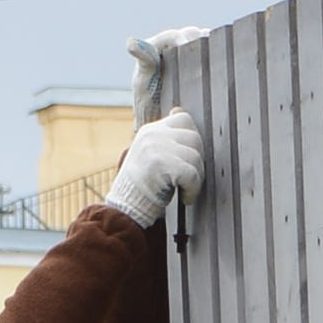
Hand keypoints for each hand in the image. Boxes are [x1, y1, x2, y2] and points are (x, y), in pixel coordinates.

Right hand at [105, 108, 206, 235]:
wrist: (124, 210)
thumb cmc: (142, 189)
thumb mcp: (150, 156)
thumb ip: (165, 138)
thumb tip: (179, 111)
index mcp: (150, 131)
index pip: (183, 119)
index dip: (191, 140)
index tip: (186, 162)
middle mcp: (152, 135)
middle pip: (194, 138)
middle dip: (197, 162)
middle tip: (187, 181)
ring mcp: (155, 147)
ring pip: (196, 157)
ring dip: (196, 179)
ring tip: (184, 190)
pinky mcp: (160, 164)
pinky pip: (192, 173)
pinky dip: (193, 190)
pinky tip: (185, 198)